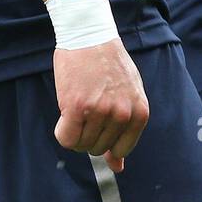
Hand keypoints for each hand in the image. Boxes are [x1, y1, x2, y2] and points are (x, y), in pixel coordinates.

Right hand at [53, 38, 148, 173]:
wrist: (90, 33)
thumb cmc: (109, 64)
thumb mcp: (128, 94)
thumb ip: (125, 130)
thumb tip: (118, 168)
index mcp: (140, 112)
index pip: (121, 149)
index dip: (106, 139)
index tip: (101, 120)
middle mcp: (122, 114)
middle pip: (98, 148)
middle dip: (89, 133)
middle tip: (88, 105)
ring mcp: (99, 111)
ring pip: (81, 145)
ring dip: (75, 130)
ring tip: (79, 102)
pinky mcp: (76, 106)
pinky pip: (65, 138)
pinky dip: (62, 130)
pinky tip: (65, 110)